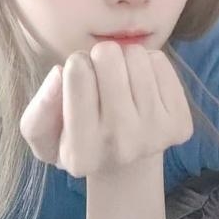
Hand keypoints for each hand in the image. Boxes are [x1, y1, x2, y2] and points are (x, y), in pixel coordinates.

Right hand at [19, 41, 192, 177]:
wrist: (124, 164)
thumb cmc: (75, 138)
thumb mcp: (41, 133)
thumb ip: (39, 107)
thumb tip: (60, 73)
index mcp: (81, 152)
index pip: (77, 71)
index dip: (74, 66)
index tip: (78, 83)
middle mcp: (121, 145)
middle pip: (108, 55)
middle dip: (99, 58)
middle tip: (100, 81)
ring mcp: (156, 135)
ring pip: (135, 55)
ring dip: (123, 61)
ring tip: (120, 84)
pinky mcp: (180, 124)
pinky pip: (160, 61)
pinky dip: (147, 66)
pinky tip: (140, 89)